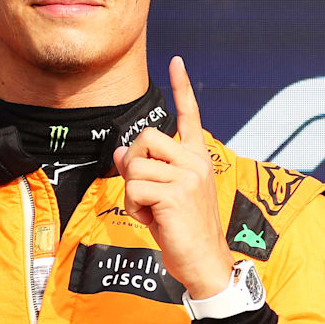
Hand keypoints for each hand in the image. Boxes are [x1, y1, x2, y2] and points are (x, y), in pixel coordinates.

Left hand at [112, 56, 233, 299]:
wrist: (204, 262)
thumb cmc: (182, 230)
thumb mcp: (160, 196)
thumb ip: (143, 171)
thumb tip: (120, 152)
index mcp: (197, 158)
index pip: (189, 116)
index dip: (181, 88)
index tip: (176, 61)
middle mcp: (195, 161)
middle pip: (145, 138)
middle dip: (133, 163)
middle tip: (144, 191)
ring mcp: (187, 177)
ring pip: (134, 166)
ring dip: (132, 193)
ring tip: (152, 211)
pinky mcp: (176, 194)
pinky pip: (134, 188)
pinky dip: (134, 207)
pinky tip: (153, 220)